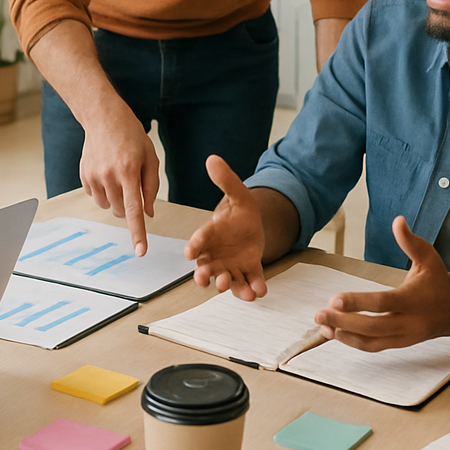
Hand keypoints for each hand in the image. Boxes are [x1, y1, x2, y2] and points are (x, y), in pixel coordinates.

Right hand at [78, 100, 159, 255]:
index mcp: (128, 171)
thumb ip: (151, 186)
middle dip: (129, 205)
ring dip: (116, 199)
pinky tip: (106, 172)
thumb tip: (149, 213)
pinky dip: (104, 191)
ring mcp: (93, 176)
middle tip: (132, 183)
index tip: (140, 252)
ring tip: (119, 175)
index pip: (134, 209)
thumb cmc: (132, 136)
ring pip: (107, 206)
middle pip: (120, 210)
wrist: (103, 117)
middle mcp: (108, 176)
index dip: (138, 232)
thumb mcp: (150, 157)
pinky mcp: (84, 176)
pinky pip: (95, 197)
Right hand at [184, 156, 266, 300]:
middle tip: (203, 278)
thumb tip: (213, 159)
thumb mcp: (237, 193)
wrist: (253, 226)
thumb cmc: (238, 212)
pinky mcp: (249, 271)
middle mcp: (216, 255)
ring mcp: (231, 265)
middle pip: (205, 267)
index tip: (190, 252)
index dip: (194, 246)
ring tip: (232, 287)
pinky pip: (249, 282)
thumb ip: (225, 179)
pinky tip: (259, 290)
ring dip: (228, 286)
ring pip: (226, 280)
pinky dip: (254, 288)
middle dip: (203, 275)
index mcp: (209, 235)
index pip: (198, 240)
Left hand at [313, 215, 449, 349]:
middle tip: (319, 313)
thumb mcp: (429, 256)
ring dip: (345, 335)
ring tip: (322, 325)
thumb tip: (398, 221)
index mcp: (414, 299)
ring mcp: (405, 336)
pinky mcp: (400, 344)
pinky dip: (353, 342)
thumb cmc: (439, 279)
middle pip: (373, 326)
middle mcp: (409, 322)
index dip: (358, 302)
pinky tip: (335, 333)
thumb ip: (411, 241)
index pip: (383, 303)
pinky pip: (374, 346)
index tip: (335, 299)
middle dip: (344, 321)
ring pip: (372, 341)